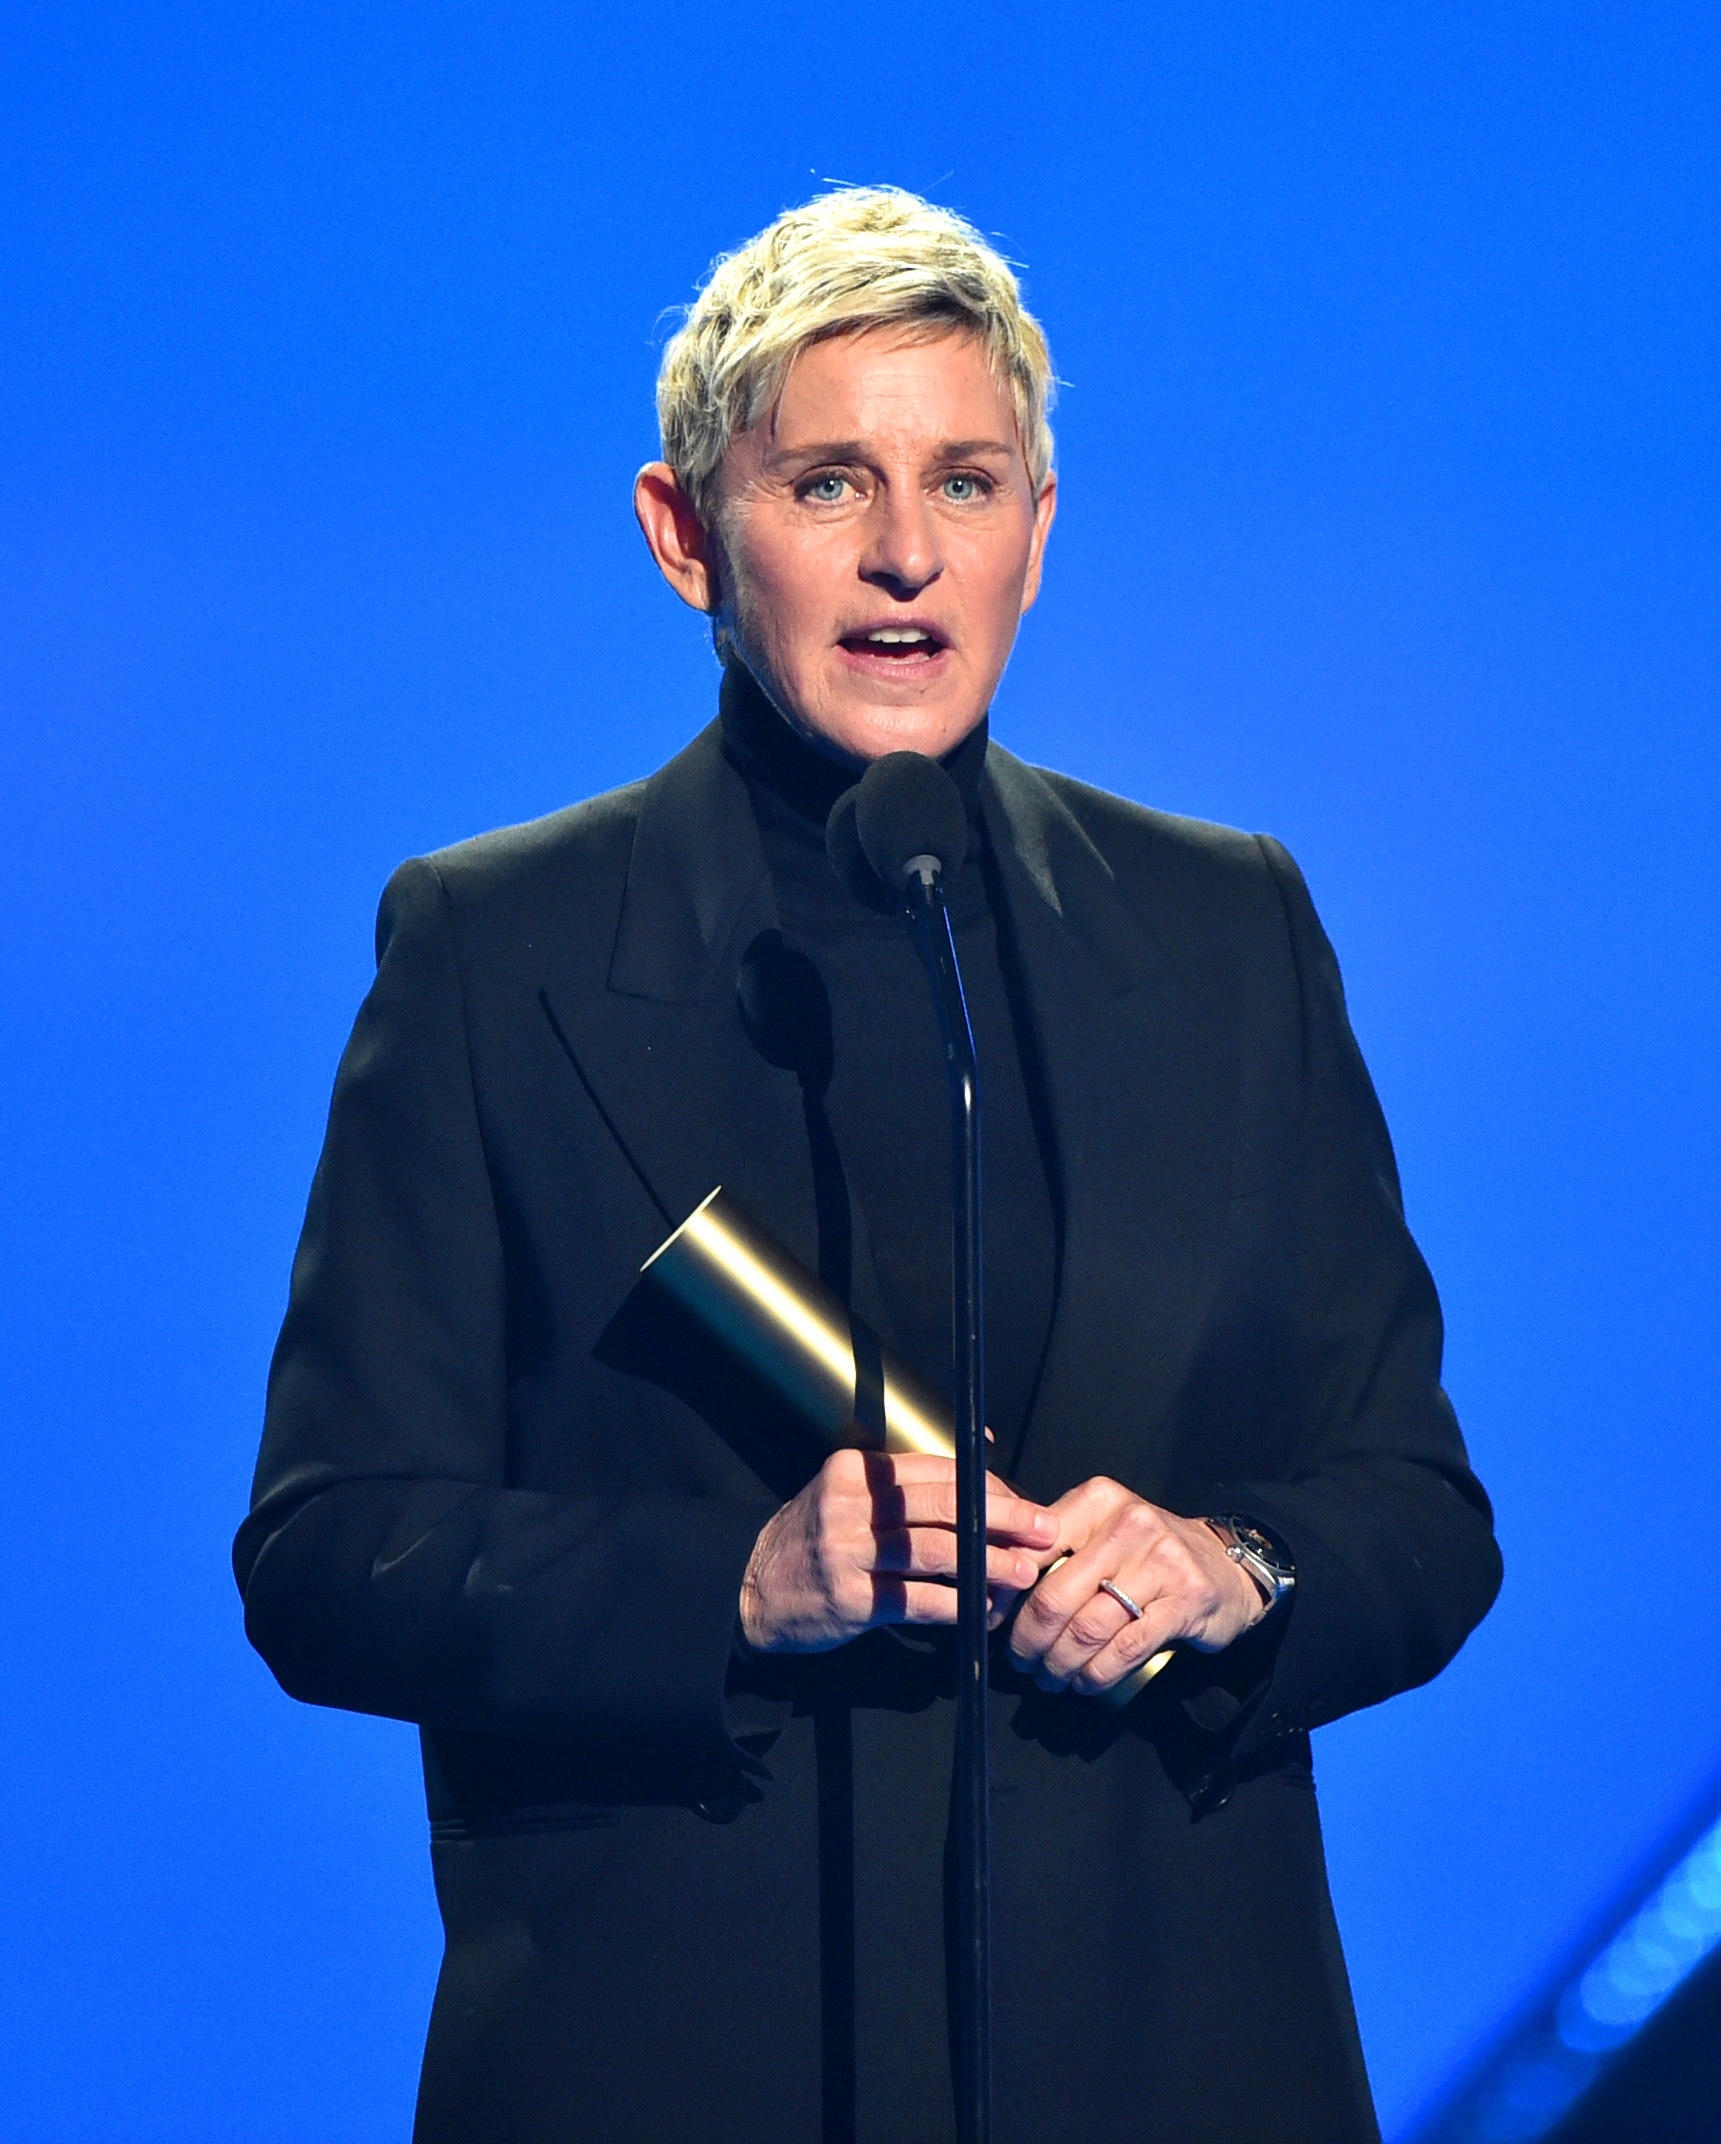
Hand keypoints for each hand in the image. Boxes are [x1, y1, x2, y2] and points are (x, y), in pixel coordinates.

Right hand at [739, 1450, 1059, 1653]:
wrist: (754, 1590)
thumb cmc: (817, 1540)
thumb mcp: (847, 1497)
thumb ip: (903, 1487)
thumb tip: (982, 1473)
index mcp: (855, 1471)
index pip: (937, 1469)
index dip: (988, 1485)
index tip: (1023, 1502)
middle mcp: (849, 1506)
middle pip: (943, 1505)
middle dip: (1003, 1517)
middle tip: (1043, 1528)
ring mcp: (847, 1553)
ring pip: (936, 1553)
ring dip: (989, 1562)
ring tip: (1023, 1572)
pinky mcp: (849, 1599)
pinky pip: (916, 1601)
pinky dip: (956, 1605)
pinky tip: (981, 1609)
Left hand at [1006, 1477, 1262, 1695]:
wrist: (1225, 1565)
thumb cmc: (1148, 1553)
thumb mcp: (1101, 1530)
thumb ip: (1055, 1547)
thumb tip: (996, 1584)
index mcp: (1098, 1500)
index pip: (1033, 1547)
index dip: (1006, 1591)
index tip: (994, 1618)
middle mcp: (1128, 1524)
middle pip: (1056, 1596)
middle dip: (1029, 1640)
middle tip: (1021, 1661)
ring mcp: (1159, 1562)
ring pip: (1087, 1628)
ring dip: (1060, 1664)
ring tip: (1050, 1676)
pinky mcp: (1183, 1601)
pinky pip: (1124, 1648)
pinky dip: (1097, 1673)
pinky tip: (1085, 1682)